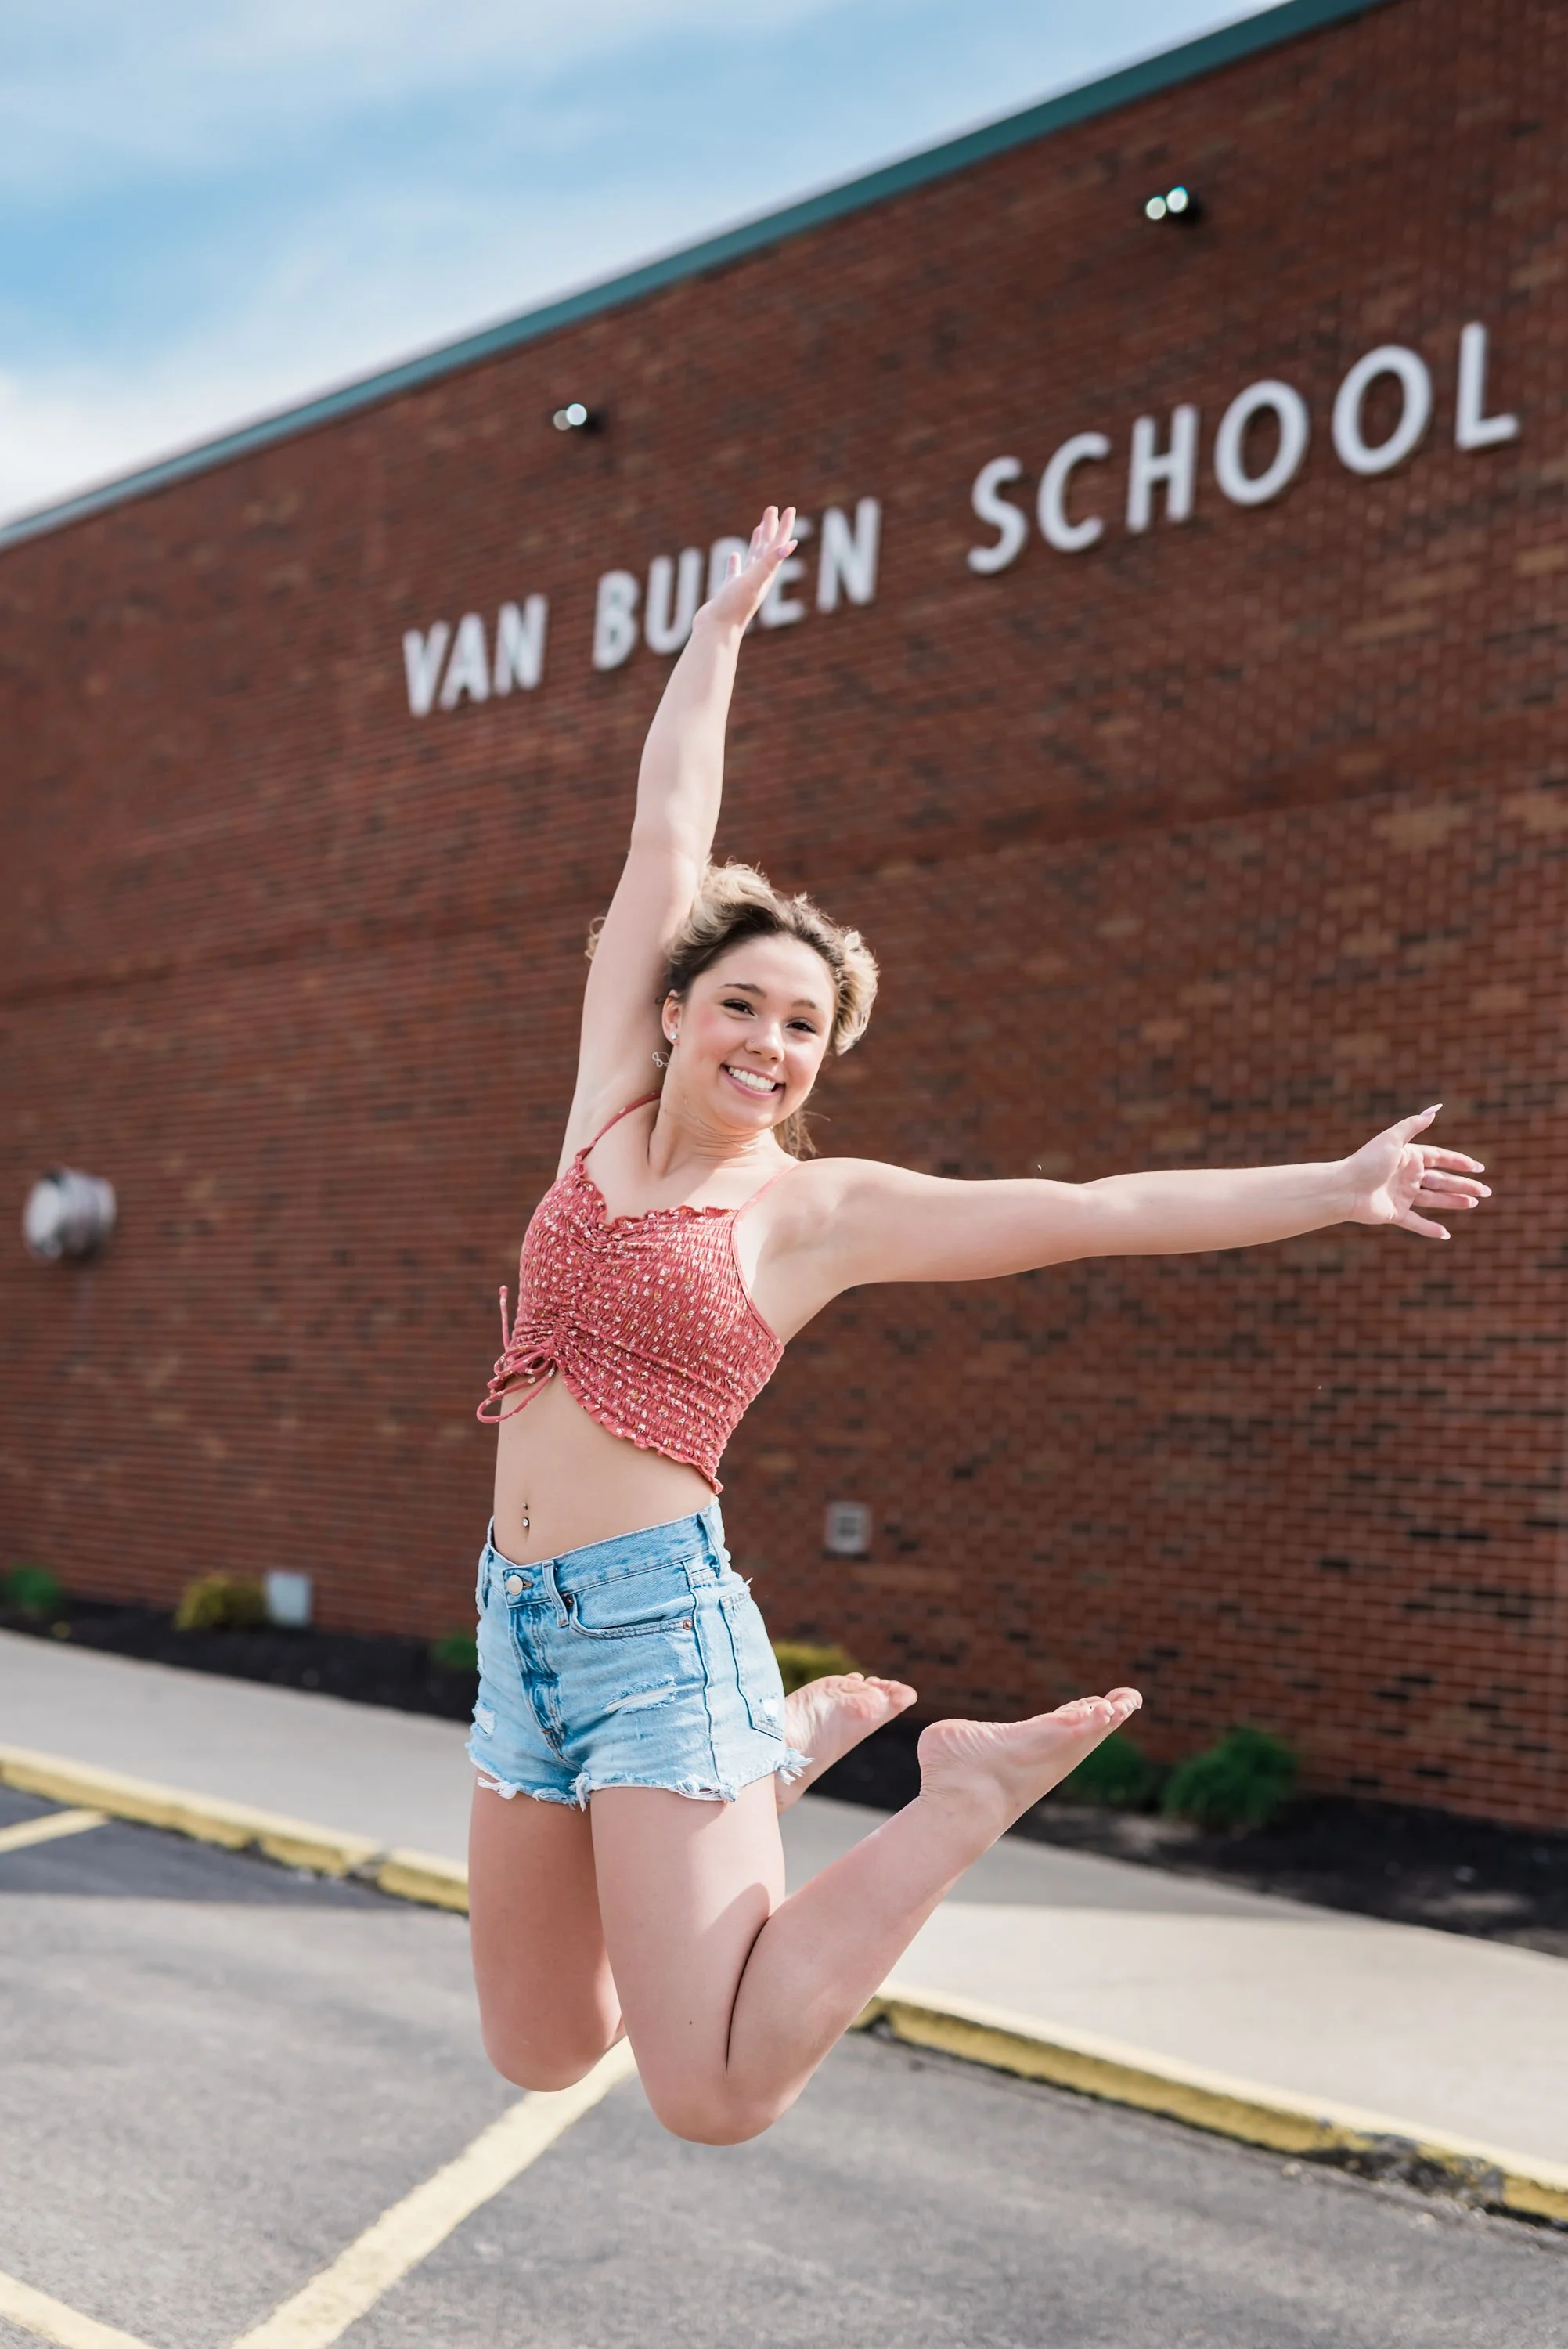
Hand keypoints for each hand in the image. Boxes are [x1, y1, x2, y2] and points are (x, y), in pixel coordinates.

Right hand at [700, 505, 797, 633]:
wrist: (716, 631)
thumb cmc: (734, 607)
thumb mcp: (754, 580)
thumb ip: (770, 562)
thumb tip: (789, 546)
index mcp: (767, 574)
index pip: (779, 545)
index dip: (784, 527)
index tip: (789, 509)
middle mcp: (758, 579)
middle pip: (768, 548)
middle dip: (771, 528)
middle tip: (772, 508)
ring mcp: (744, 585)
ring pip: (754, 558)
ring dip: (758, 542)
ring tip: (759, 528)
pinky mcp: (729, 591)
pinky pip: (735, 572)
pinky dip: (736, 562)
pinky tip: (734, 555)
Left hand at [1342, 1106, 1488, 1239]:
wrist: (1344, 1188)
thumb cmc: (1367, 1161)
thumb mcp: (1392, 1139)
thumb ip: (1414, 1124)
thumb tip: (1436, 1108)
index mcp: (1408, 1157)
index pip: (1440, 1159)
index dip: (1459, 1163)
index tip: (1478, 1168)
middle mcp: (1407, 1176)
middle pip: (1441, 1181)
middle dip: (1464, 1185)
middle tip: (1486, 1192)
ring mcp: (1402, 1196)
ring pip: (1434, 1200)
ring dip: (1453, 1202)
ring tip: (1473, 1204)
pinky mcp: (1394, 1213)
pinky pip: (1416, 1223)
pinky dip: (1430, 1229)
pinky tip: (1446, 1235)